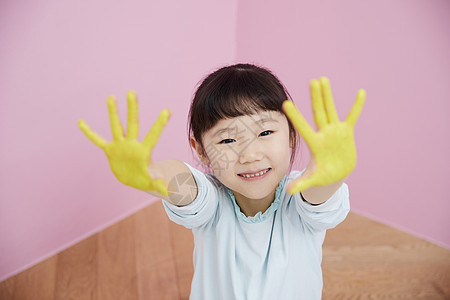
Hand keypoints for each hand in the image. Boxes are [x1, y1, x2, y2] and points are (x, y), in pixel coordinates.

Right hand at [78, 91, 170, 194]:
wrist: (133, 178)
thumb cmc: (146, 179)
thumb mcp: (153, 183)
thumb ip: (161, 185)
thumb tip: (172, 192)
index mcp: (144, 151)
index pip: (153, 135)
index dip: (160, 124)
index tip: (167, 111)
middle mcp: (131, 144)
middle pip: (132, 124)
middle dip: (132, 109)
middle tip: (132, 92)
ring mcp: (120, 145)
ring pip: (115, 126)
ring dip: (113, 113)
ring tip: (111, 97)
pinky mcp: (110, 150)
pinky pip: (97, 140)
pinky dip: (89, 133)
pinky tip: (81, 122)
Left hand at [282, 77, 365, 193]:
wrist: (336, 173)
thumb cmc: (322, 175)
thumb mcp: (312, 179)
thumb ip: (301, 183)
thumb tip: (287, 192)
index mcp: (315, 143)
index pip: (303, 128)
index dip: (296, 117)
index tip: (286, 104)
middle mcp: (324, 133)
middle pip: (319, 112)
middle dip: (316, 97)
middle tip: (313, 81)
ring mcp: (335, 131)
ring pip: (331, 110)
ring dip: (328, 96)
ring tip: (323, 79)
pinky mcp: (346, 132)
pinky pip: (352, 117)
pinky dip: (357, 106)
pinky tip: (361, 92)